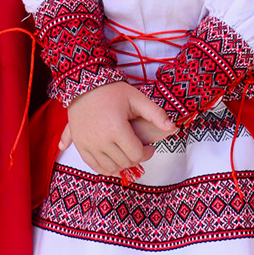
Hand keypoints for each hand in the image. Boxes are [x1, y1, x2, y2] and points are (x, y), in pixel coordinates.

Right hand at [62, 82, 176, 177]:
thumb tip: (173, 127)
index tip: (149, 147)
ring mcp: (88, 144)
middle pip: (125, 162)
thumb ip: (155, 114)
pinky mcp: (80, 145)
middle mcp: (100, 140)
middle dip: (136, 158)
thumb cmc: (112, 92)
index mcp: (116, 128)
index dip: (147, 153)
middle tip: (140, 149)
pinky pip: (94, 166)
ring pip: (110, 168)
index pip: (136, 154)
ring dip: (122, 165)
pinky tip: (114, 161)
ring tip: (127, 153)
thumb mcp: (136, 98)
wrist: (84, 86)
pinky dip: (106, 168)